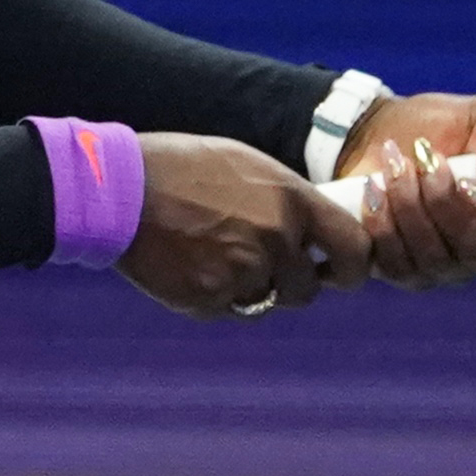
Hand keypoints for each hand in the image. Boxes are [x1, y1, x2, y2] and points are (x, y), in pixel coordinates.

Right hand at [117, 132, 369, 319]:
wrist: (121, 190)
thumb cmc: (182, 168)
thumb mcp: (249, 166)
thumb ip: (288, 200)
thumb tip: (314, 231)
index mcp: (292, 201)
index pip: (353, 248)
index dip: (353, 267)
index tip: (341, 273)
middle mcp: (276, 240)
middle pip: (306, 289)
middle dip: (290, 283)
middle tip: (260, 262)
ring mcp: (243, 273)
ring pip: (266, 302)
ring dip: (251, 289)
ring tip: (214, 255)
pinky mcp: (210, 300)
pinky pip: (230, 309)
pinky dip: (217, 296)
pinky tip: (192, 265)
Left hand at [338, 91, 475, 287]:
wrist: (381, 135)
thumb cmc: (442, 127)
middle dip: (445, 200)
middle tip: (427, 159)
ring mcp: (444, 269)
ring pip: (433, 258)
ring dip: (410, 205)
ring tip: (396, 165)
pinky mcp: (402, 272)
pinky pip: (395, 263)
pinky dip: (381, 224)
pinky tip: (374, 191)